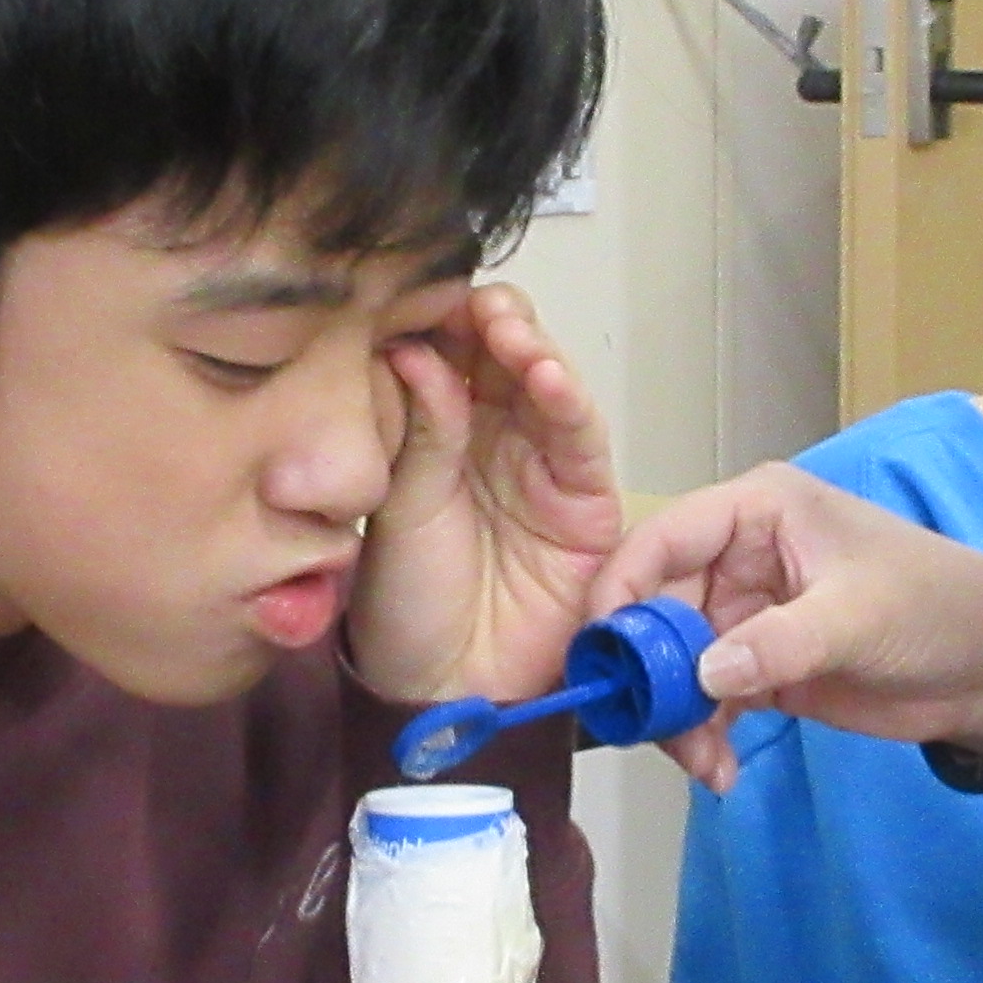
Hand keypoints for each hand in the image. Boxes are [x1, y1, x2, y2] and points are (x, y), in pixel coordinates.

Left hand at [352, 286, 627, 708]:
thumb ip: (416, 430)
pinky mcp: (584, 497)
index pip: (446, 353)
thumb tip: (412, 350)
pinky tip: (545, 372)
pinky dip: (567, 399)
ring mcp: (540, 463)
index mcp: (436, 432)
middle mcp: (492, 437)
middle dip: (487, 320)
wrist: (443, 689)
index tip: (414, 294)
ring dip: (529, 346)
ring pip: (544, 382)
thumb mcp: (398, 507)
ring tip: (506, 329)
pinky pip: (580, 436)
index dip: (437, 320)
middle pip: (500, 355)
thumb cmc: (407, 604)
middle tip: (464, 303)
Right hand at [600, 465, 982, 783]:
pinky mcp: (759, 668)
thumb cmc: (936, 607)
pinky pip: (706, 700)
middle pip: (655, 609)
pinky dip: (704, 736)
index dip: (620, 588)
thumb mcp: (858, 617)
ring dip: (677, 717)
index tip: (599, 651)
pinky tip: (721, 771)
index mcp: (757, 510)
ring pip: (675, 663)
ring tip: (705, 764)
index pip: (662, 536)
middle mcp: (737, 556)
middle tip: (658, 731)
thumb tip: (703, 675)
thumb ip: (778, 643)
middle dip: (650, 673)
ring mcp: (745, 615)